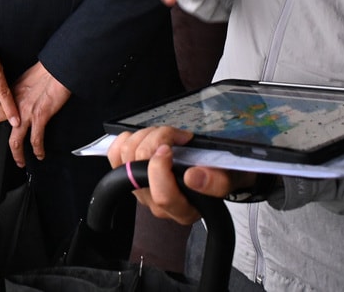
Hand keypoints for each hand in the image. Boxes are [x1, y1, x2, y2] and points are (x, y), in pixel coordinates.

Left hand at [0, 61, 69, 165]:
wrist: (57, 70)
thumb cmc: (44, 73)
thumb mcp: (23, 81)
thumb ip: (15, 95)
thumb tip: (12, 104)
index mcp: (9, 94)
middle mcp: (14, 103)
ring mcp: (26, 112)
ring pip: (14, 139)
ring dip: (16, 154)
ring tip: (19, 162)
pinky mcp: (40, 116)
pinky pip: (36, 139)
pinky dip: (37, 149)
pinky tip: (39, 154)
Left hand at [106, 126, 254, 223]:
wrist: (212, 171)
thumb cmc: (219, 174)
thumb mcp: (229, 178)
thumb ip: (216, 182)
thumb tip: (193, 178)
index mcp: (183, 211)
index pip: (162, 197)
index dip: (160, 169)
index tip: (171, 147)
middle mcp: (157, 204)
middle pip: (138, 170)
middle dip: (155, 141)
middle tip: (175, 134)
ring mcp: (140, 190)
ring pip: (125, 157)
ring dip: (143, 136)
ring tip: (164, 133)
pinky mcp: (128, 176)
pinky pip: (114, 155)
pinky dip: (126, 139)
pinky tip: (144, 137)